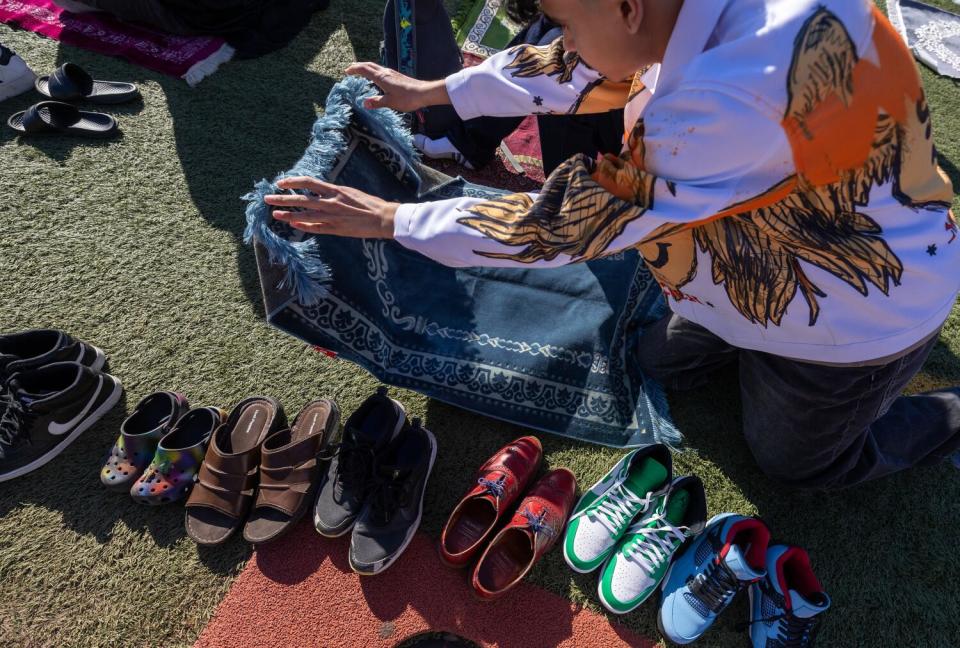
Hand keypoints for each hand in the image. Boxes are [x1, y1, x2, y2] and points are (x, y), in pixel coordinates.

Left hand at [264, 177, 398, 239]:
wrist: (383, 218)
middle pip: (301, 199)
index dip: (292, 182)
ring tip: (275, 214)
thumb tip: (318, 191)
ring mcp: (332, 217)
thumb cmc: (368, 204)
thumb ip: (332, 192)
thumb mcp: (349, 192)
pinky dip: (304, 226)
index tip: (280, 182)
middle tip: (267, 198)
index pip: (308, 182)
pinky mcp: (336, 229)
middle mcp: (331, 202)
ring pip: (305, 215)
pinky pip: (316, 228)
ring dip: (288, 214)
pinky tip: (293, 224)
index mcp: (335, 190)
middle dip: (282, 198)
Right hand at [345, 62, 449, 111]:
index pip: (364, 70)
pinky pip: (381, 71)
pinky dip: (374, 71)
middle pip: (369, 65)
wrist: (424, 93)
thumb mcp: (390, 102)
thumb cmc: (407, 98)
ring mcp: (392, 73)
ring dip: (366, 68)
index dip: (354, 69)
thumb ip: (376, 102)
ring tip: (360, 71)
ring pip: (376, 67)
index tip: (346, 71)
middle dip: (358, 66)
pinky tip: (376, 78)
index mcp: (381, 77)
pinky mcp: (397, 76)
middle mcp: (386, 73)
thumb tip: (364, 103)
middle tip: (350, 69)